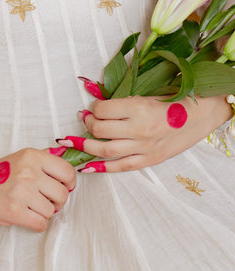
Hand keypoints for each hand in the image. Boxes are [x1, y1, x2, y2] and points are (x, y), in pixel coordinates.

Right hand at [0, 148, 75, 231]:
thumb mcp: (19, 159)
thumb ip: (43, 160)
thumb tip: (66, 163)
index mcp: (32, 156)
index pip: (67, 172)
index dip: (69, 184)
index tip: (62, 188)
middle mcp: (29, 171)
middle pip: (63, 194)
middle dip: (56, 202)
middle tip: (44, 201)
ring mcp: (21, 191)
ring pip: (52, 211)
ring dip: (43, 213)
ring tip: (29, 208)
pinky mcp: (14, 210)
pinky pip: (41, 223)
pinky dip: (36, 224)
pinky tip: (26, 217)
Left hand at [57, 95, 231, 171]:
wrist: (204, 115)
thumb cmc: (177, 100)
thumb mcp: (149, 93)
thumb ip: (122, 97)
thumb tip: (94, 95)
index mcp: (140, 108)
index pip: (103, 110)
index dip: (93, 107)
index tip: (92, 106)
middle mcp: (139, 129)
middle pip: (100, 129)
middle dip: (87, 124)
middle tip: (85, 119)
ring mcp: (144, 147)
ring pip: (105, 150)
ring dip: (86, 146)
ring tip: (75, 142)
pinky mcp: (149, 160)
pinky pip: (120, 167)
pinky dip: (101, 168)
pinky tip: (86, 167)